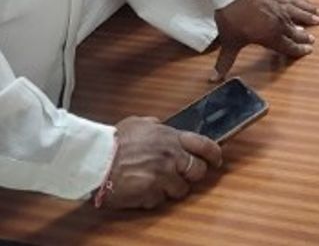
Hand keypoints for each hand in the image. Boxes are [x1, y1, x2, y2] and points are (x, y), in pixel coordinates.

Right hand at [101, 116, 221, 209]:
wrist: (96, 160)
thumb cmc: (114, 141)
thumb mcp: (140, 123)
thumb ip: (157, 126)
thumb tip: (162, 127)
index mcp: (172, 138)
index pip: (205, 145)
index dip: (215, 154)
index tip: (217, 159)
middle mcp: (171, 157)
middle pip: (197, 171)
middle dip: (193, 174)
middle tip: (184, 174)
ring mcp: (162, 177)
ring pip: (180, 190)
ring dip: (172, 188)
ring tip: (157, 183)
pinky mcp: (150, 194)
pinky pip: (159, 201)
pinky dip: (153, 198)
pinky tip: (142, 190)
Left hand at [213, 0, 318, 79]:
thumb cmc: (233, 20)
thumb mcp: (230, 43)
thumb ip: (225, 61)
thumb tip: (214, 79)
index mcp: (271, 36)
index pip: (289, 46)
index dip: (299, 50)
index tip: (309, 50)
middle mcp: (280, 22)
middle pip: (298, 30)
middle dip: (306, 35)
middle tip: (314, 38)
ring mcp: (281, 6)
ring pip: (300, 12)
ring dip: (310, 14)